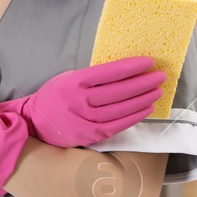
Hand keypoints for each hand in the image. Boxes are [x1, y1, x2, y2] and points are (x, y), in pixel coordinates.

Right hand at [0, 56, 165, 147]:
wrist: (36, 121)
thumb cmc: (55, 96)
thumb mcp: (67, 78)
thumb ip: (91, 77)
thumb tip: (124, 71)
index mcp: (74, 82)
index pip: (109, 72)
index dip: (131, 66)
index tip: (148, 62)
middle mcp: (80, 101)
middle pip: (119, 91)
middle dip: (143, 82)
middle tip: (159, 76)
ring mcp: (85, 119)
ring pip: (121, 108)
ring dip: (143, 99)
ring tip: (157, 91)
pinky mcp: (90, 134)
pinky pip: (118, 125)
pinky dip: (134, 116)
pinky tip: (146, 108)